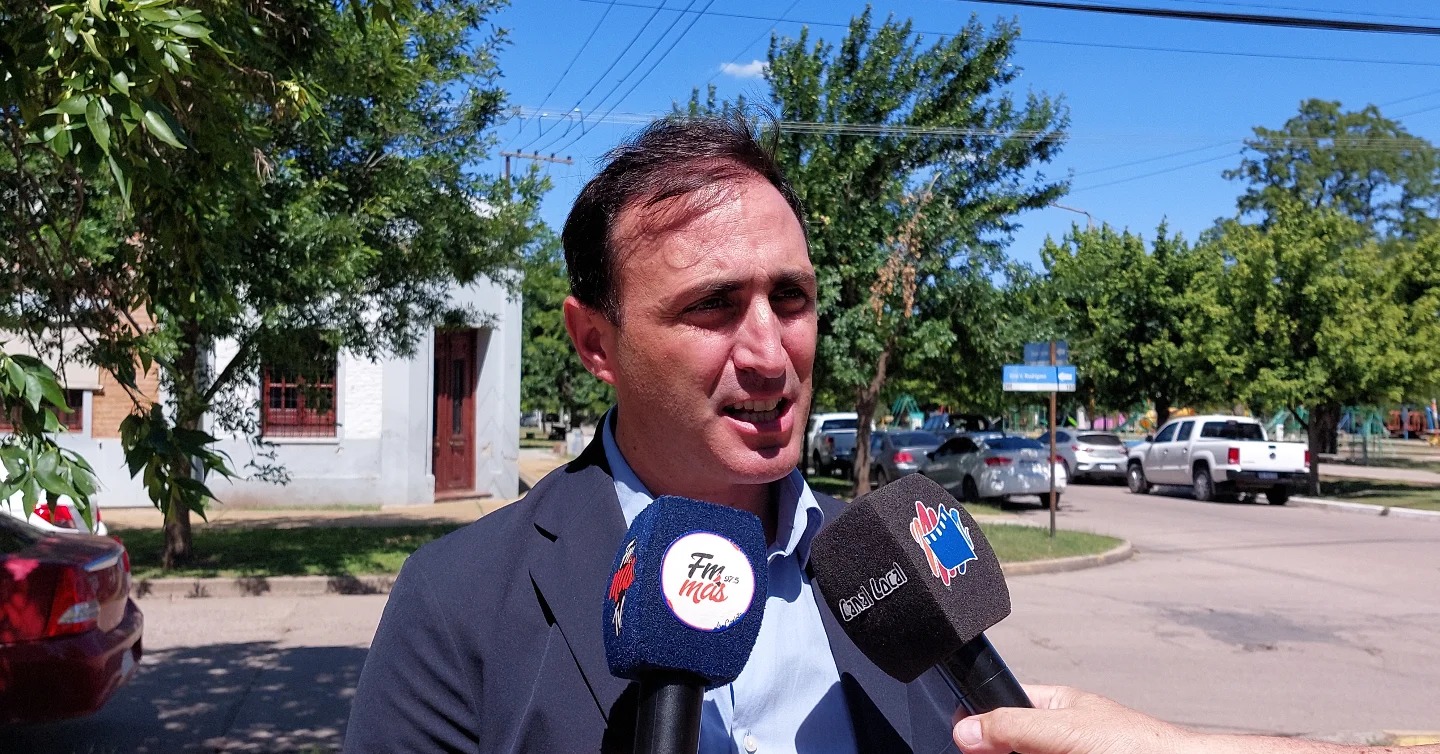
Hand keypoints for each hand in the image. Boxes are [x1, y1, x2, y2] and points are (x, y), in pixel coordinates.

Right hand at [951, 685, 1193, 753]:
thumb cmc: (1141, 745)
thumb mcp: (1067, 730)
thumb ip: (1015, 726)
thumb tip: (966, 730)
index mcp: (1054, 708)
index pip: (1001, 706)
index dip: (977, 723)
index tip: (959, 742)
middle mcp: (1056, 737)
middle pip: (1007, 746)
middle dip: (992, 753)